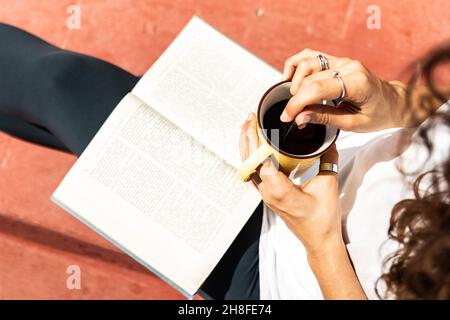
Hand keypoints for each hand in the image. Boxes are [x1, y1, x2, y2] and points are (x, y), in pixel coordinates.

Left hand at [239, 113, 343, 252]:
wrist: (318, 241)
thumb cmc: (322, 219)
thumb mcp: (328, 185)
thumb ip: (327, 159)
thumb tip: (329, 139)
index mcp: (280, 190)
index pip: (260, 161)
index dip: (255, 141)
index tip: (255, 123)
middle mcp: (268, 193)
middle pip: (249, 162)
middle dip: (247, 138)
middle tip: (248, 118)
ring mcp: (266, 196)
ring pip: (249, 168)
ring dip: (247, 148)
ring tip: (247, 128)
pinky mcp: (268, 197)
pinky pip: (255, 174)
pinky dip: (252, 158)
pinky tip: (255, 148)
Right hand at [280, 48, 407, 131]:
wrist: (394, 103)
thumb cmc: (378, 114)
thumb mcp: (353, 124)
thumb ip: (324, 118)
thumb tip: (300, 117)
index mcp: (356, 82)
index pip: (317, 88)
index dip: (297, 103)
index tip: (287, 117)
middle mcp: (348, 66)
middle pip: (309, 78)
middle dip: (294, 99)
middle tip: (290, 116)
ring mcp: (341, 61)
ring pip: (306, 63)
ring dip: (294, 82)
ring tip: (295, 100)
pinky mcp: (336, 61)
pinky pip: (310, 56)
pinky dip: (296, 65)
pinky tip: (290, 78)